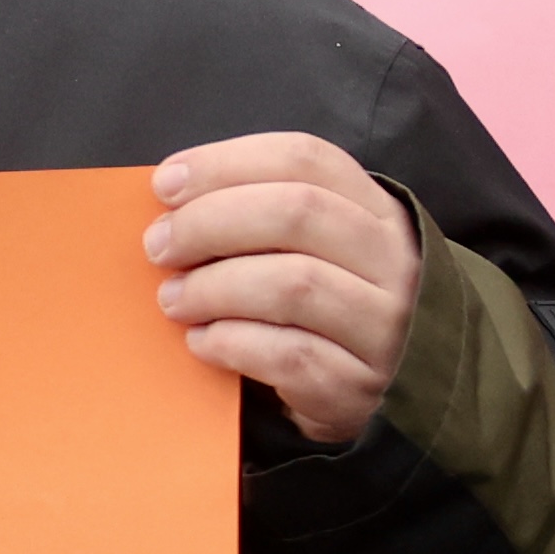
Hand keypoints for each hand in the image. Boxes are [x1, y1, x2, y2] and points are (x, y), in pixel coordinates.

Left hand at [147, 134, 416, 450]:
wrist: (395, 394)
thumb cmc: (330, 310)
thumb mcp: (322, 250)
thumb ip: (264, 218)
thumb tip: (172, 201)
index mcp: (376, 211)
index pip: (304, 159)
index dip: (226, 163)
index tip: (166, 185)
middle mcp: (392, 261)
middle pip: (297, 212)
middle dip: (209, 222)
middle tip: (159, 247)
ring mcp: (384, 326)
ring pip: (293, 284)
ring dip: (213, 287)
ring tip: (174, 300)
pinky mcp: (359, 386)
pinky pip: (288, 355)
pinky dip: (231, 342)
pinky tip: (202, 342)